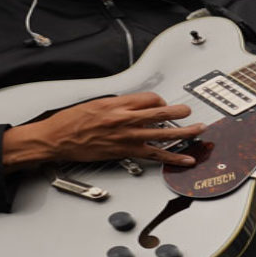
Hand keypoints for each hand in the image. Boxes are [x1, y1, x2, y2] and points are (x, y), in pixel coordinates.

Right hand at [2, 92, 205, 168]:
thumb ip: (118, 104)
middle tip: (189, 111)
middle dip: (179, 111)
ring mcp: (127, 137)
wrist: (56, 139)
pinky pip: (155, 155)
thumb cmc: (71, 122)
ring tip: (199, 130)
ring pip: (164, 133)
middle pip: (161, 111)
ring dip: (185, 131)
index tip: (160, 104)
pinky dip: (173, 157)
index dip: (159, 100)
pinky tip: (185, 158)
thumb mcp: (96, 103)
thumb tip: (135, 105)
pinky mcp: (126, 152)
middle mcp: (125, 119)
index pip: (150, 98)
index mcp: (118, 103)